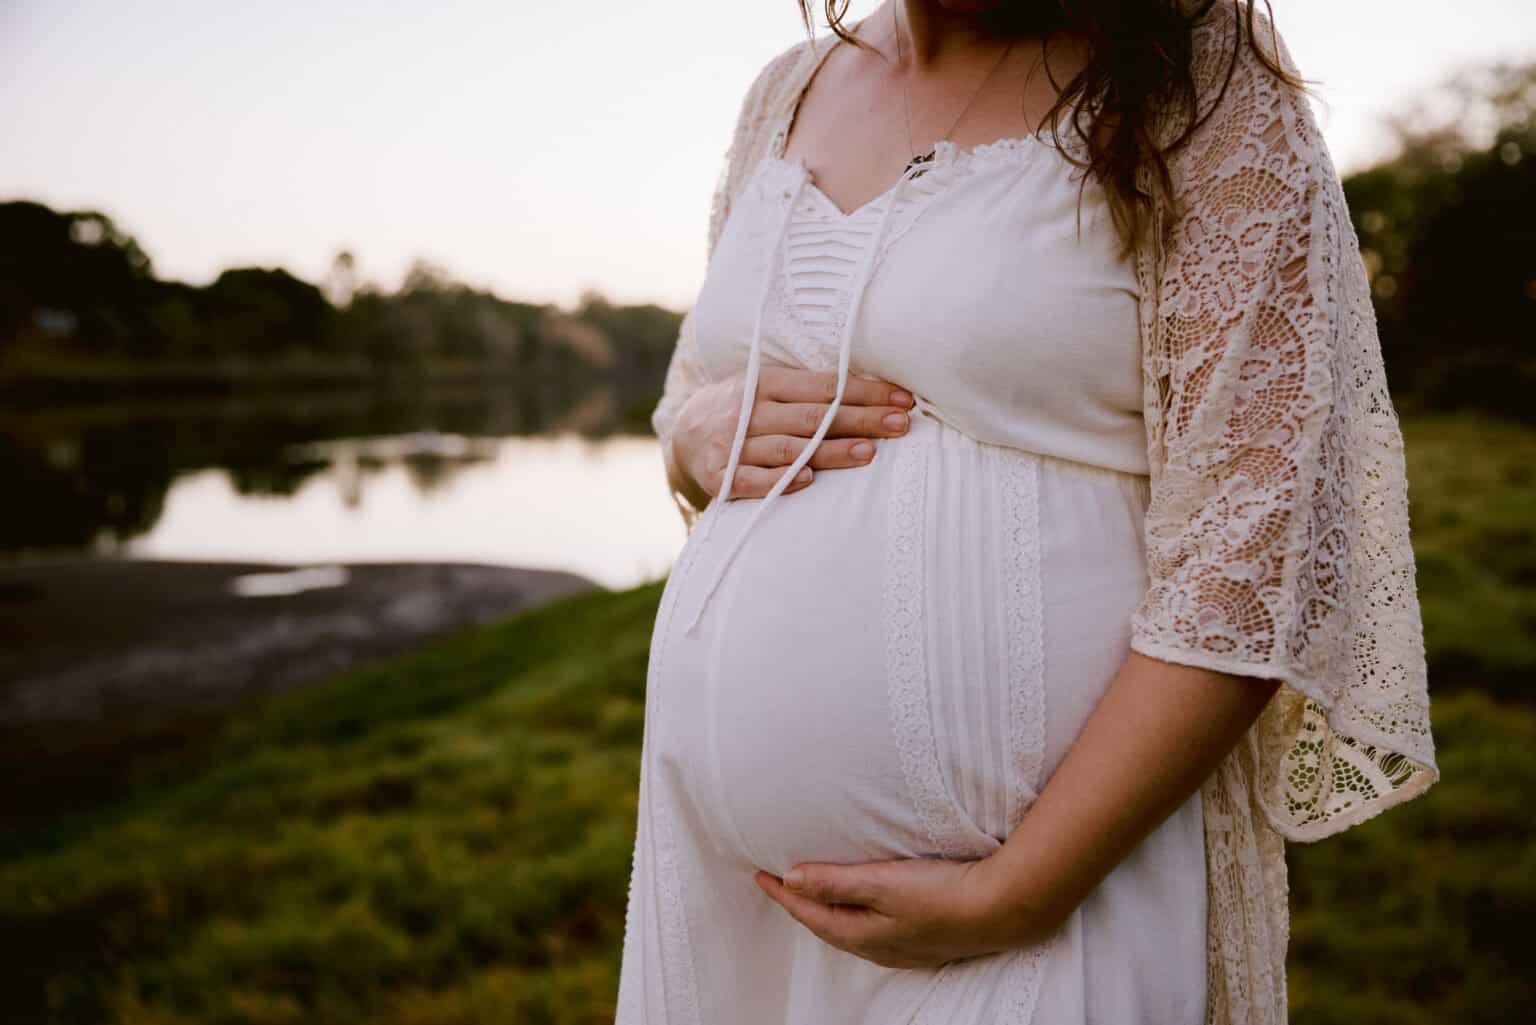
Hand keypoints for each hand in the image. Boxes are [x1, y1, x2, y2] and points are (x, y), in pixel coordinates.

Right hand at [672, 366, 914, 499]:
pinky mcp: (718, 476)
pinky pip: (751, 480)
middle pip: (813, 417)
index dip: (865, 392)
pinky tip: (809, 481)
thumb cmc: (744, 411)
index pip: (824, 386)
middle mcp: (748, 410)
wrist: (683, 434)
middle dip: (861, 420)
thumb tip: (874, 392)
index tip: (902, 399)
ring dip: (830, 451)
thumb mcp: (767, 388)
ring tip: (870, 452)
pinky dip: (779, 480)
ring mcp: (731, 444)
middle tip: (900, 424)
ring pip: (788, 448)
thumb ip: (808, 391)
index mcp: (764, 382)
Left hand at [752, 853, 1058, 970]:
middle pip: (826, 925)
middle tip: (778, 883)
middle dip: (800, 904)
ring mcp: (903, 947)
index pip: (810, 913)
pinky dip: (855, 914)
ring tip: (813, 892)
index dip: (783, 893)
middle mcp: (879, 947)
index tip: (759, 873)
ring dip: (827, 910)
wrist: (1002, 908)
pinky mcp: (923, 938)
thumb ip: (835, 882)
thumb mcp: (882, 882)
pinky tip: (864, 908)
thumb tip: (791, 880)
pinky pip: (873, 929)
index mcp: (863, 935)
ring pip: (849, 929)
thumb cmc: (943, 893)